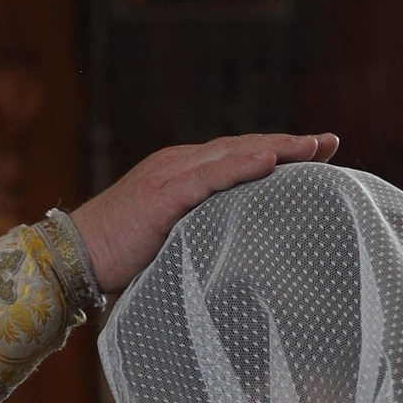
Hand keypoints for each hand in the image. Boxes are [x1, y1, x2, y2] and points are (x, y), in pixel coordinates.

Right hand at [69, 132, 336, 299]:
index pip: (239, 156)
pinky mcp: (161, 194)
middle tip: (330, 142)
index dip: (278, 153)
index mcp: (182, 175)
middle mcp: (179, 165)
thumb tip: (239, 257)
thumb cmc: (119, 260)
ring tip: (313, 148)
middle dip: (288, 145)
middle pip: (243, 147)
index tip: (319, 153)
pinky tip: (270, 162)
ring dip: (275, 149)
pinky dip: (240, 166)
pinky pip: (208, 176)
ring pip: (232, 154)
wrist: (72, 259)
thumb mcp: (171, 244)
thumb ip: (202, 238)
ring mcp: (170, 175)